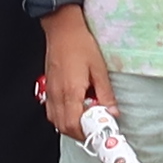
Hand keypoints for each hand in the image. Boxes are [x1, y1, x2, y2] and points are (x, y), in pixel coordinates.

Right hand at [37, 10, 108, 133]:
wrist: (62, 29)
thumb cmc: (81, 44)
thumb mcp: (99, 69)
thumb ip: (105, 94)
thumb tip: (113, 112)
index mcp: (71, 91)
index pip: (75, 124)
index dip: (87, 133)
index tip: (100, 132)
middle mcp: (58, 95)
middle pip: (64, 127)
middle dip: (80, 134)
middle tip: (95, 128)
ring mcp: (51, 92)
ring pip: (56, 121)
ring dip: (71, 127)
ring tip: (86, 120)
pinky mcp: (49, 88)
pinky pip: (51, 112)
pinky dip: (62, 118)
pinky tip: (74, 111)